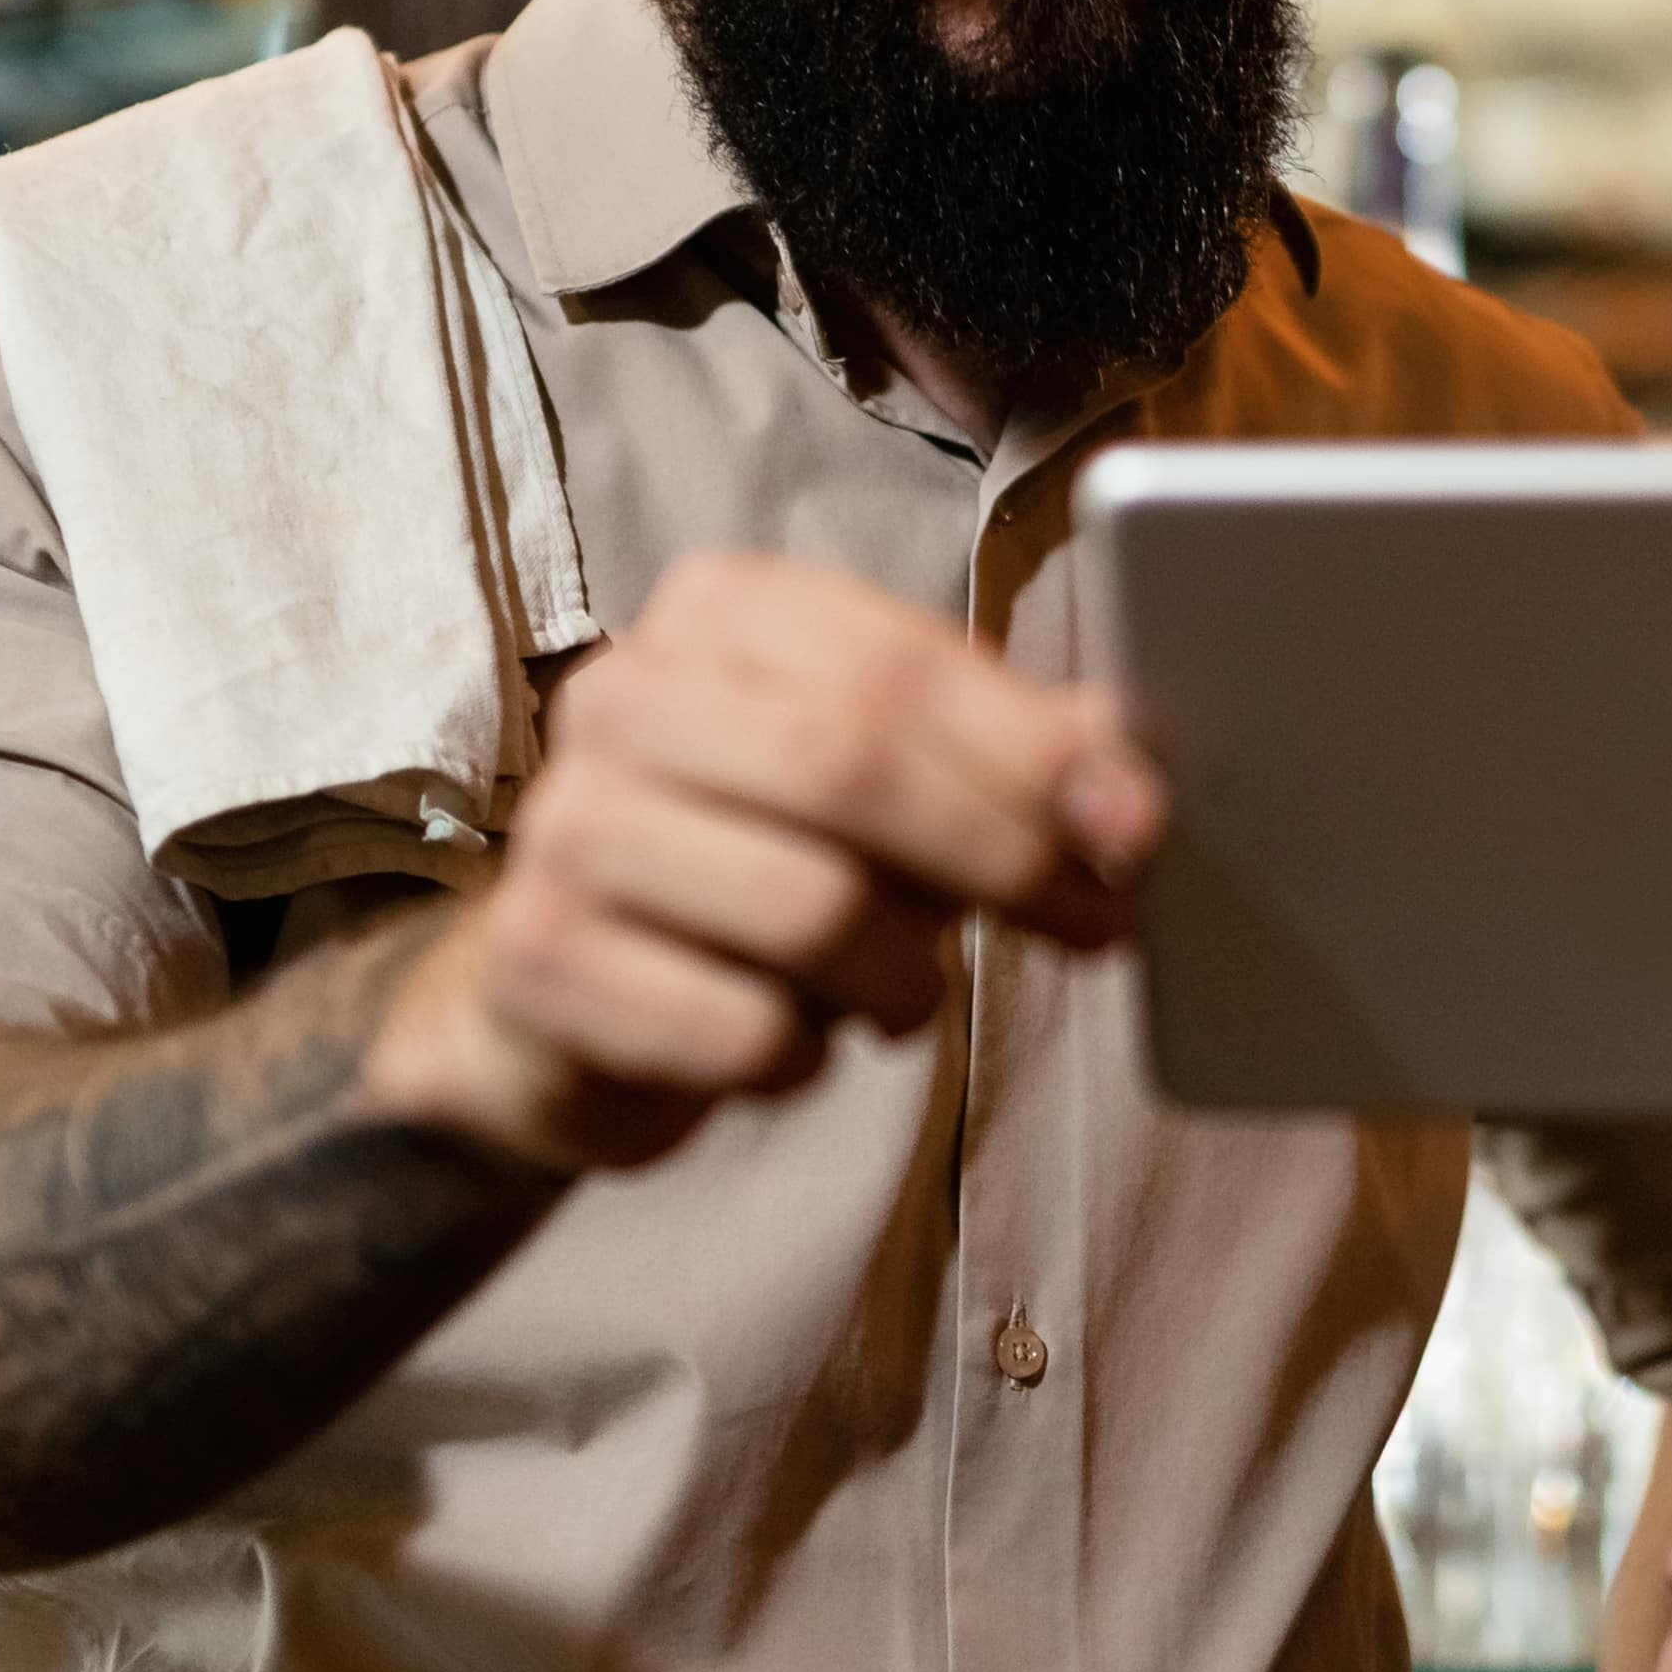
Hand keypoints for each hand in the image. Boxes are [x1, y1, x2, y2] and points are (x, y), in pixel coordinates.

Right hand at [370, 550, 1156, 1173]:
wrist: (555, 998)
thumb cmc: (751, 866)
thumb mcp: (877, 790)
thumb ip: (1001, 760)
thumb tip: (1129, 767)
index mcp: (716, 613)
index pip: (897, 665)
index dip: (1032, 750)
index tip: (1135, 822)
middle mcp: (621, 695)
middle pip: (853, 767)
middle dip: (1002, 853)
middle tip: (1093, 923)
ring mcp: (565, 827)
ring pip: (810, 908)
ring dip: (902, 977)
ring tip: (899, 991)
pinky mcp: (536, 961)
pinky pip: (741, 1030)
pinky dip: (804, 1057)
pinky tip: (792, 1038)